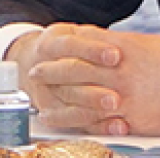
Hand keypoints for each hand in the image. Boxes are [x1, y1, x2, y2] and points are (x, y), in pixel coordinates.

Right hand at [6, 23, 127, 134]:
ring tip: (117, 106)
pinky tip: (116, 124)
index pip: (70, 45)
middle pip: (69, 74)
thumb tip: (126, 42)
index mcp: (50, 45)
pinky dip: (98, 125)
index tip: (116, 55)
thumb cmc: (65, 48)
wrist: (33, 64)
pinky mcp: (53, 113)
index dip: (93, 50)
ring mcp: (46, 93)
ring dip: (94, 105)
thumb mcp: (75, 34)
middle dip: (92, 78)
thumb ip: (94, 38)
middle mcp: (43, 69)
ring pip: (69, 100)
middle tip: (116, 90)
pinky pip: (75, 122)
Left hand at [7, 25, 159, 135]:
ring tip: (40, 96)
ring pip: (77, 93)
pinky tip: (60, 119)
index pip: (85, 40)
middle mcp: (120, 68)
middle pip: (74, 66)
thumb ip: (132, 49)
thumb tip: (116, 50)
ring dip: (55, 94)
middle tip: (36, 70)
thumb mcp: (159, 46)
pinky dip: (72, 118)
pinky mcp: (133, 119)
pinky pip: (93, 120)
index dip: (65, 43)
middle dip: (52, 69)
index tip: (53, 42)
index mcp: (127, 46)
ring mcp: (124, 95)